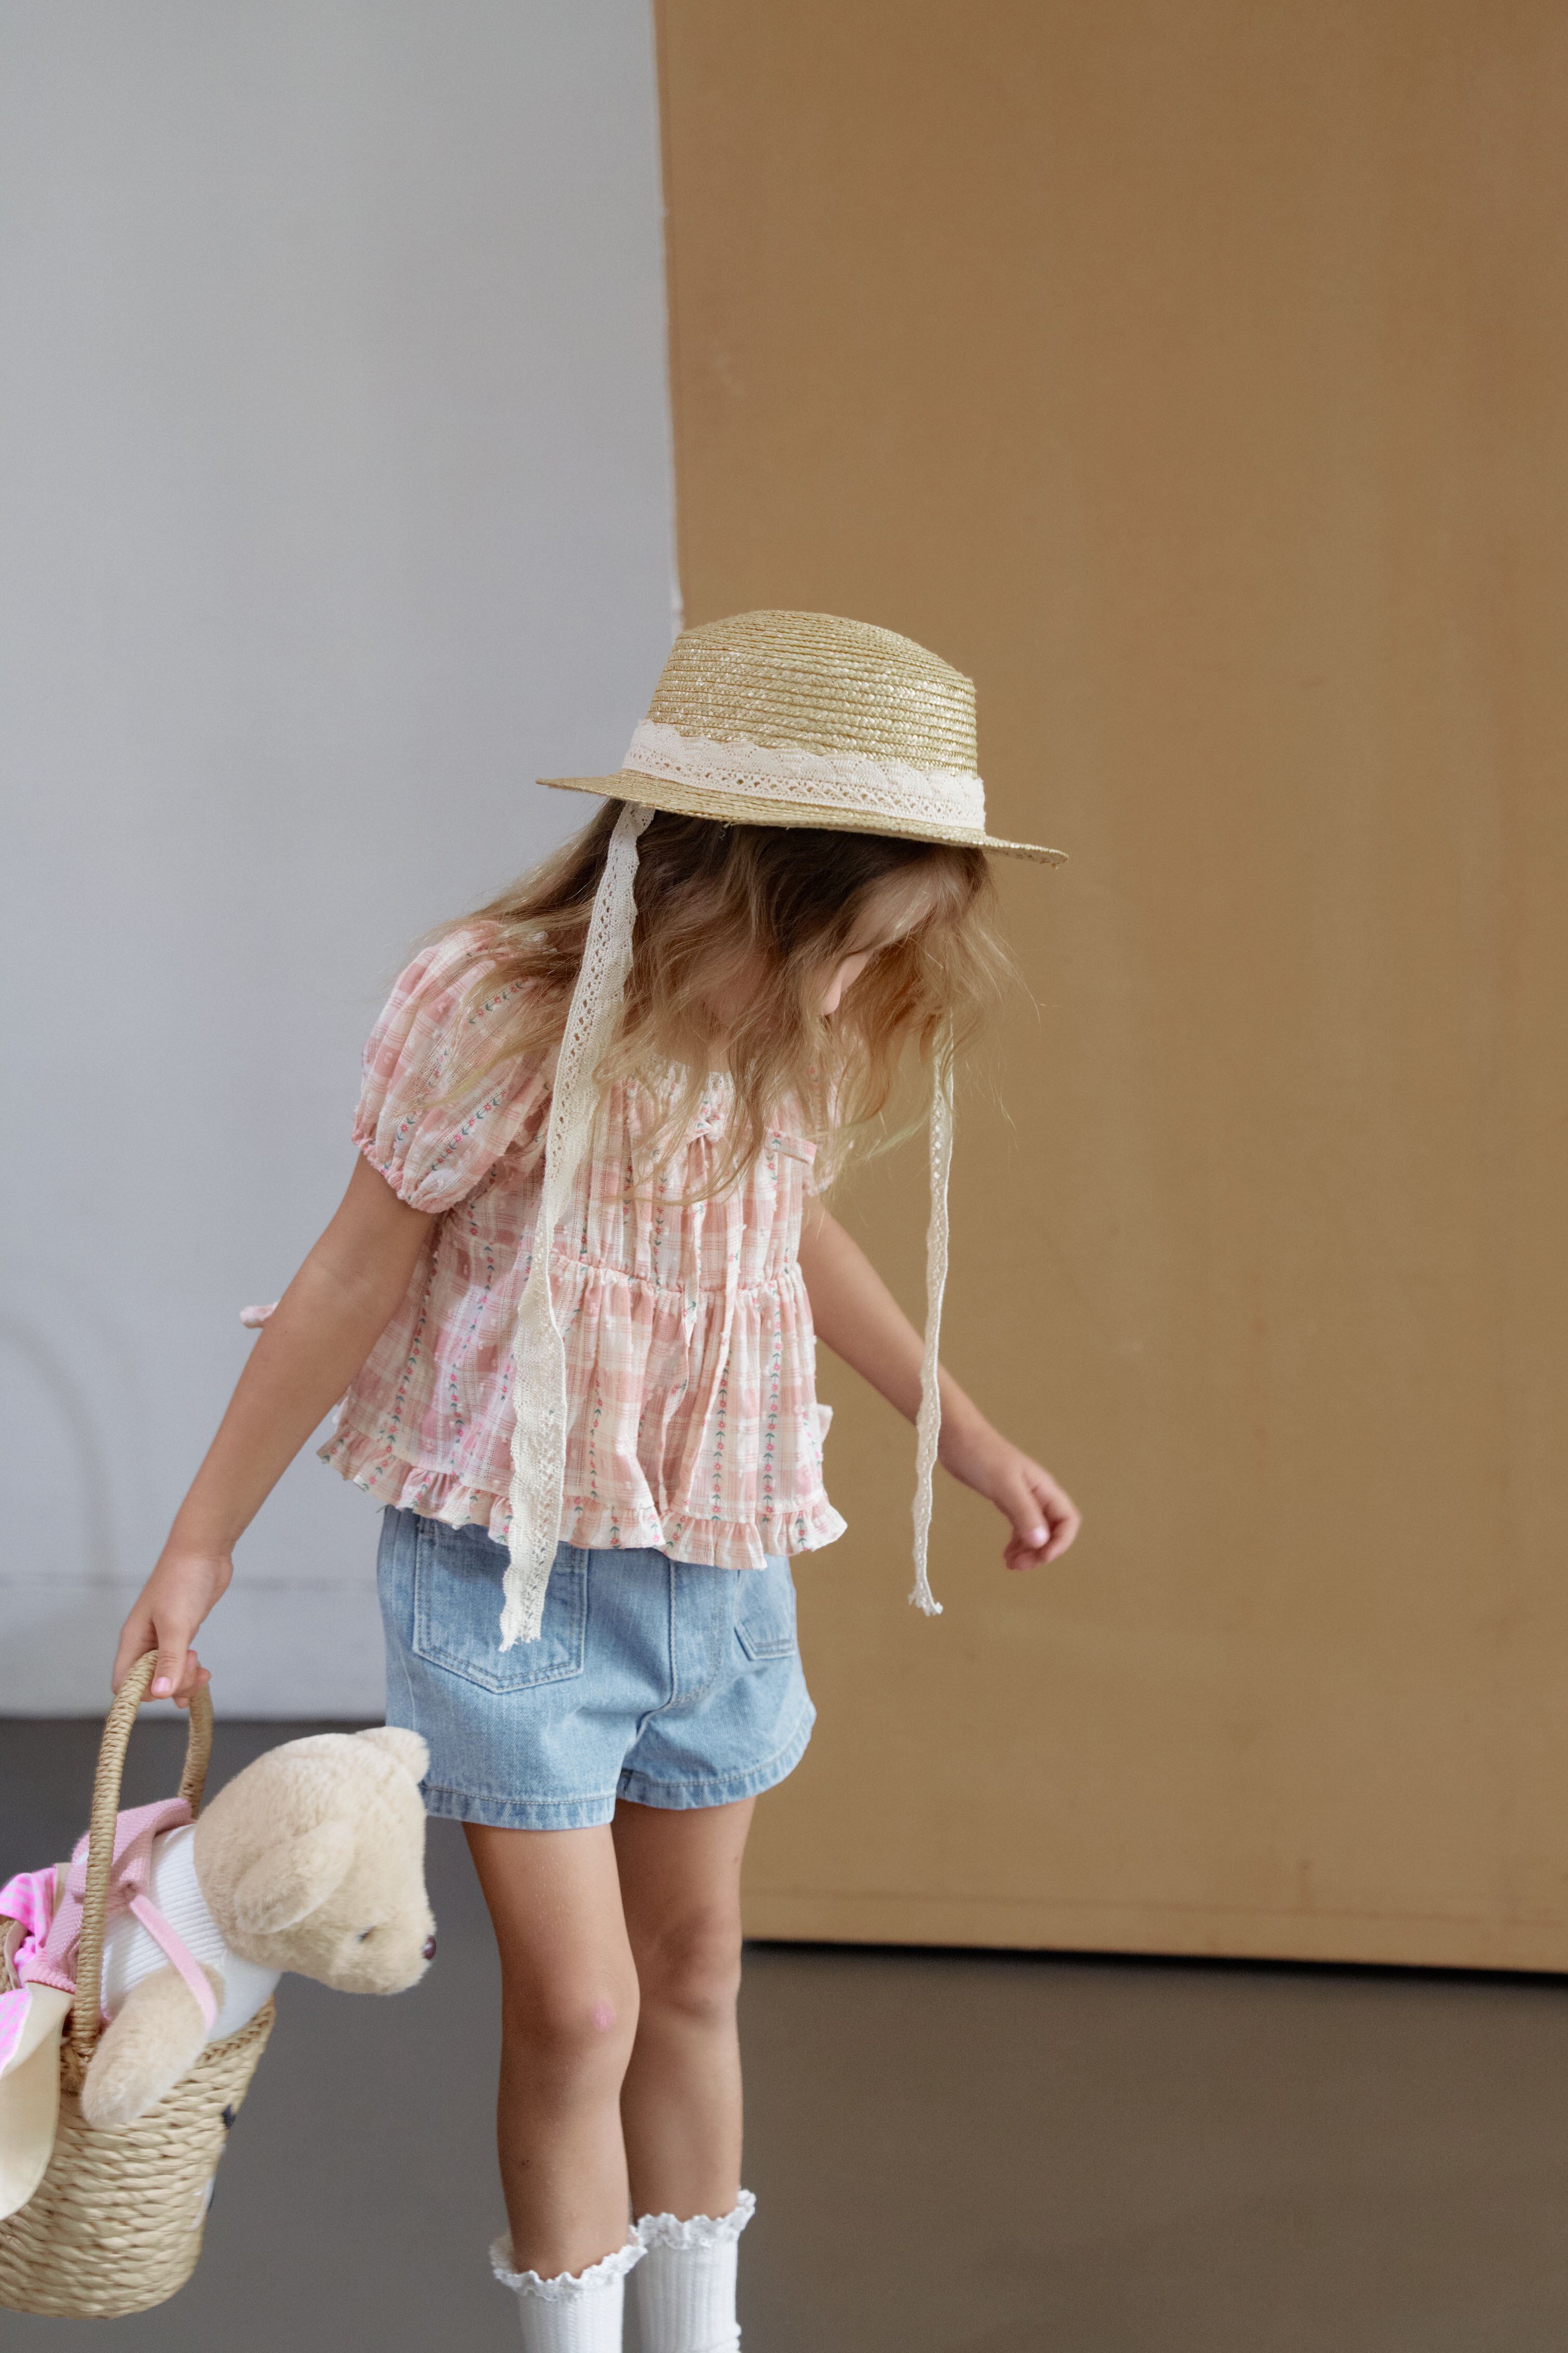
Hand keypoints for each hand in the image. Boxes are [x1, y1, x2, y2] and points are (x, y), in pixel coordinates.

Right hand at [112, 1548, 229, 1706]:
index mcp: (133, 1639)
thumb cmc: (183, 1581)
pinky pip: (180, 1664)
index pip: (124, 1682)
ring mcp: (163, 1638)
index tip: (168, 1687)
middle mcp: (144, 1642)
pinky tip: (203, 1675)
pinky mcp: (182, 1633)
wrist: (204, 1551)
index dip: (142, 1694)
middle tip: (193, 1667)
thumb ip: (169, 1660)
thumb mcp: (176, 1624)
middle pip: (148, 1683)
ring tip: (202, 1671)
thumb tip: (159, 1694)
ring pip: (167, 1675)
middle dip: (172, 1684)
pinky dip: (190, 1674)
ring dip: (184, 1681)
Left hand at [939, 1420, 1080, 1572]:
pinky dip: (1016, 1544)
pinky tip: (1006, 1555)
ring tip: (1010, 1564)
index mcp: (1044, 1488)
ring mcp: (1021, 1498)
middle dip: (1041, 1551)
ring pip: (1035, 1532)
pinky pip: (1019, 1528)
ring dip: (1028, 1551)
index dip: (1060, 1542)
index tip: (1040, 1556)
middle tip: (1019, 1566)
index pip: (1068, 1520)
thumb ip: (1024, 1512)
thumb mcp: (1004, 1485)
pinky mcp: (1005, 1500)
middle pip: (1053, 1531)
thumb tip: (1041, 1542)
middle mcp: (1037, 1495)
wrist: (956, 1437)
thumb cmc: (981, 1455)